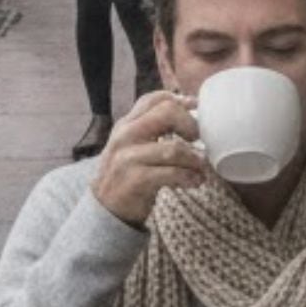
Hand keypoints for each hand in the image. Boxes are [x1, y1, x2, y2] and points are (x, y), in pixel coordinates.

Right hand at [90, 90, 207, 228]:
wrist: (105, 207)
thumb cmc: (126, 174)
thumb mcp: (132, 144)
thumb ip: (152, 127)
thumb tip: (188, 107)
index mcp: (126, 124)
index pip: (154, 99)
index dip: (180, 101)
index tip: (196, 111)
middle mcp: (125, 135)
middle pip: (167, 113)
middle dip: (191, 126)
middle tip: (199, 141)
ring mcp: (129, 157)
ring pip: (174, 148)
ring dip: (195, 159)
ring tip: (201, 168)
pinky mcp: (136, 180)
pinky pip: (172, 173)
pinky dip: (189, 177)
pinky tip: (195, 181)